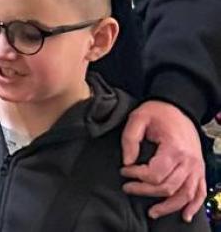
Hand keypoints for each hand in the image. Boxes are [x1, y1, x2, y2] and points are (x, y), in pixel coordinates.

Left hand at [120, 100, 204, 220]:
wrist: (179, 106)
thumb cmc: (158, 112)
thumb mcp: (138, 118)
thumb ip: (129, 139)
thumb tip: (127, 162)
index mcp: (174, 148)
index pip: (155, 174)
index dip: (136, 176)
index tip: (124, 171)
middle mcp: (189, 161)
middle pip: (167, 187)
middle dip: (145, 191)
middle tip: (128, 188)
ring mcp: (196, 167)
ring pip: (184, 195)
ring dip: (168, 206)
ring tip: (152, 212)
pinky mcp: (199, 169)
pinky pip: (199, 192)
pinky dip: (193, 206)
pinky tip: (184, 215)